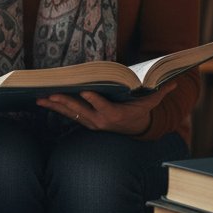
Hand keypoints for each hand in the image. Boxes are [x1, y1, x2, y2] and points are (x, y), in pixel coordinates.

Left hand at [36, 82, 175, 135]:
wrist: (133, 130)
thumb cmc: (140, 112)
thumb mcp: (149, 103)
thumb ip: (159, 93)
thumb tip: (173, 81)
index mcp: (115, 114)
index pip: (103, 107)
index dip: (93, 100)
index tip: (84, 92)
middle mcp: (100, 121)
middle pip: (80, 110)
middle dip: (65, 102)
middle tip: (51, 93)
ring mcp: (90, 122)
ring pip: (70, 113)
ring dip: (54, 105)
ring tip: (39, 98)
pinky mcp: (84, 122)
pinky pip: (67, 114)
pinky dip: (54, 108)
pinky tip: (41, 101)